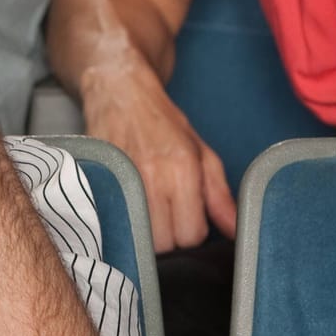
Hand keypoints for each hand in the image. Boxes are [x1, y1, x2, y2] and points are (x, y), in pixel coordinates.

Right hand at [80, 61, 235, 252]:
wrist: (118, 92)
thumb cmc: (161, 122)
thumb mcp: (201, 153)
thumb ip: (220, 195)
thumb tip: (237, 230)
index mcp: (182, 169)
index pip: (192, 234)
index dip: (192, 230)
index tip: (187, 216)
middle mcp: (151, 176)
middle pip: (165, 242)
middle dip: (169, 235)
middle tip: (166, 213)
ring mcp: (121, 179)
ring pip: (138, 238)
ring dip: (145, 232)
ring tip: (147, 209)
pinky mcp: (98, 180)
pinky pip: (113, 222)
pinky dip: (121, 222)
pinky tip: (126, 206)